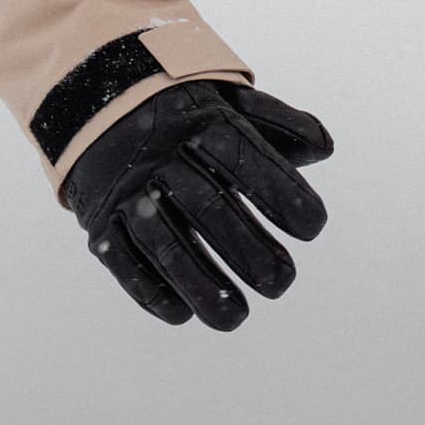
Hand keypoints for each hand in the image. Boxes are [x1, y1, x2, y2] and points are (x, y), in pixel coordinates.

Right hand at [63, 80, 332, 331]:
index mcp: (202, 126)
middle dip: (248, 250)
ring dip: (200, 286)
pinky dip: (151, 292)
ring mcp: (127, 193)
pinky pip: (122, 262)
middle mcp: (162, 158)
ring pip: (163, 244)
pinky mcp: (102, 223)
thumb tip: (324, 147)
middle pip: (207, 208)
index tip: (313, 227)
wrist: (100, 112)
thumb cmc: (188, 121)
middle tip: (281, 283)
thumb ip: (280, 126)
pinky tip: (183, 314)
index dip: (282, 193)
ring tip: (237, 317)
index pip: (246, 160)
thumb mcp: (231, 106)